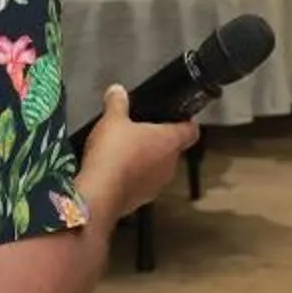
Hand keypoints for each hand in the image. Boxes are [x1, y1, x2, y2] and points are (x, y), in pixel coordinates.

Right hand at [74, 84, 198, 219]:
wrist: (100, 193)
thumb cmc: (114, 153)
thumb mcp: (112, 120)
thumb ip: (117, 103)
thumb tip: (117, 91)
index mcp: (170, 141)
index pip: (191, 131)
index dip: (186, 123)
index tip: (178, 118)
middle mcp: (170, 165)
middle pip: (173, 150)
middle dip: (158, 142)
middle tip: (141, 133)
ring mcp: (157, 185)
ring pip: (158, 169)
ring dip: (146, 163)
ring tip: (125, 154)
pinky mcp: (142, 201)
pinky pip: (142, 185)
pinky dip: (133, 179)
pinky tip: (116, 173)